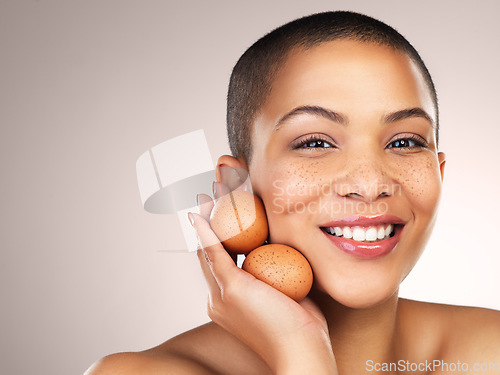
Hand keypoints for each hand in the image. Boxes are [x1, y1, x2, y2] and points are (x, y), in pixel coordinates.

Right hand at [189, 181, 336, 373]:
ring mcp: (220, 295)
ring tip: (210, 194)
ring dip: (210, 218)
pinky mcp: (230, 289)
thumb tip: (284, 256)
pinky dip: (207, 231)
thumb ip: (275, 275)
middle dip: (211, 220)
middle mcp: (218, 298)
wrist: (301, 351)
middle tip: (213, 194)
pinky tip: (201, 213)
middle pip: (210, 250)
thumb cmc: (298, 328)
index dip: (219, 235)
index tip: (225, 212)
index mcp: (228, 301)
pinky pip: (214, 252)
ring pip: (210, 247)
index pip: (220, 260)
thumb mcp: (285, 294)